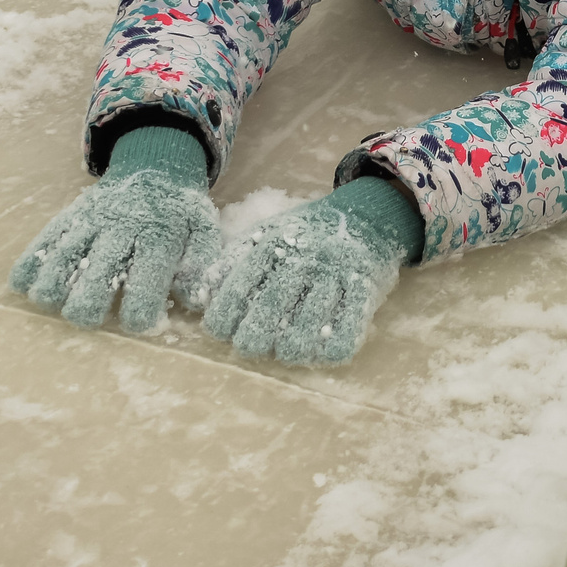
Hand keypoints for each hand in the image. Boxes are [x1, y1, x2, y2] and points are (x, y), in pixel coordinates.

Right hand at [9, 125, 225, 333]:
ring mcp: (92, 219)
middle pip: (98, 272)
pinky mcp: (72, 214)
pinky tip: (22, 283)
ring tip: (49, 303)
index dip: (139, 310)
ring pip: (65, 254)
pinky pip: (47, 237)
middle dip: (88, 303)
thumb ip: (201, 263)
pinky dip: (30, 261)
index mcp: (159, 236)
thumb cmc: (179, 209)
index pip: (147, 279)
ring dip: (53, 284)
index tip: (135, 324)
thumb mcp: (202, 229)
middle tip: (87, 318)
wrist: (155, 164)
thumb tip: (193, 299)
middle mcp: (122, 227)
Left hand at [204, 177, 421, 366]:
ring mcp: (337, 272)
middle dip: (253, 337)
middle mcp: (305, 255)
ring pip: (309, 324)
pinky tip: (321, 353)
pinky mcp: (365, 287)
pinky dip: (331, 349)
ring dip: (292, 348)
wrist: (368, 214)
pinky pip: (349, 328)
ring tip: (284, 351)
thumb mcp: (268, 234)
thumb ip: (234, 262)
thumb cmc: (308, 233)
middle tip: (249, 346)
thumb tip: (199, 297)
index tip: (219, 331)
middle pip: (272, 306)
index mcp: (276, 240)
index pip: (242, 282)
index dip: (225, 313)